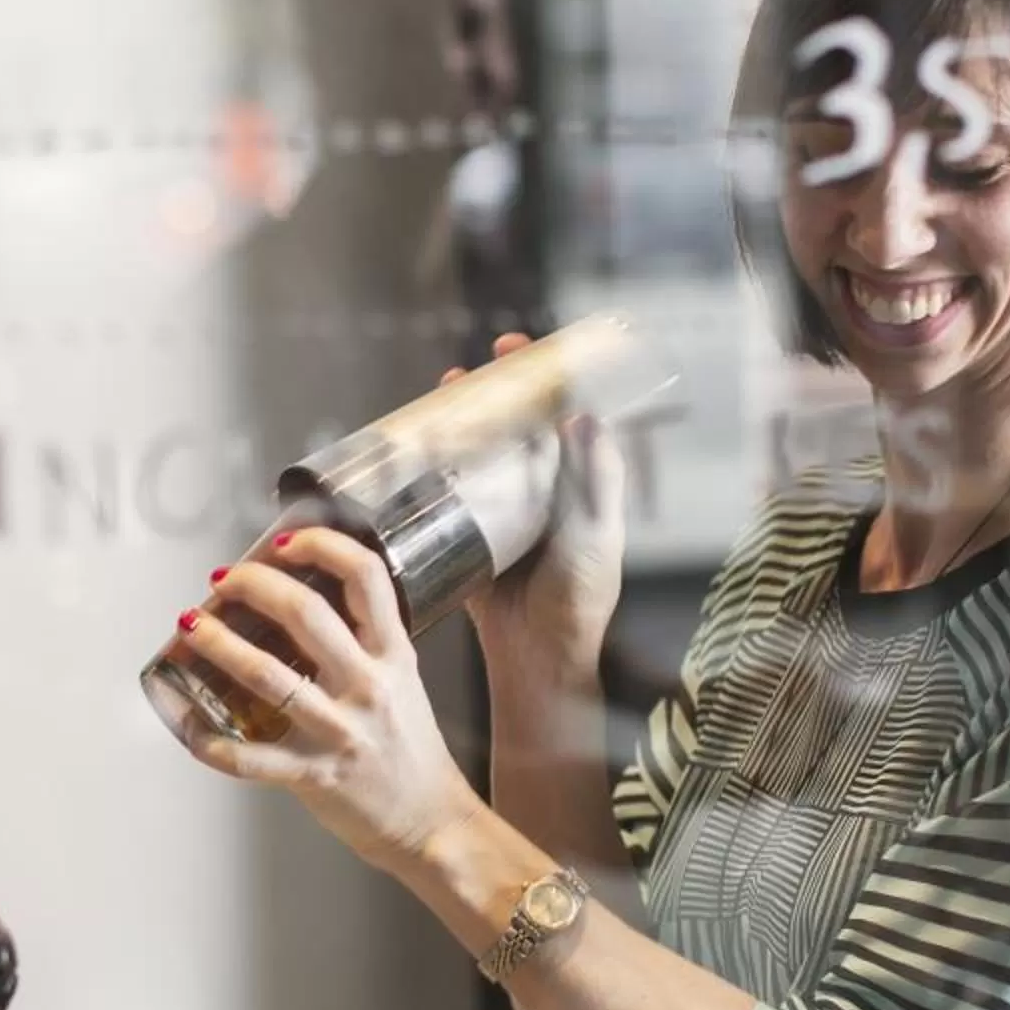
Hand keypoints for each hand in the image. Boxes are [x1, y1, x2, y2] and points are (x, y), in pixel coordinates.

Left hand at [171, 528, 484, 871]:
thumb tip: (304, 603)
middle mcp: (368, 686)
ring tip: (190, 625)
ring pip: (266, 674)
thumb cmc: (411, 753)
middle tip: (223, 580)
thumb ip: (365, 643)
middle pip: (306, 612)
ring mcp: (340, 731)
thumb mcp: (402, 681)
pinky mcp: (314, 775)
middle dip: (253, 585)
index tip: (284, 543)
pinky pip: (249, 758)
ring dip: (218, 643)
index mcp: (392, 656)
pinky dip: (209, 741)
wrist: (432, 823)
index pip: (366, 576)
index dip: (321, 546)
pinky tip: (187, 725)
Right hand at [455, 333, 628, 690]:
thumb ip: (593, 477)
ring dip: (462, 421)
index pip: (564, 416)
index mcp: (579, 486)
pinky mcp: (470, 536)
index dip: (546, 378)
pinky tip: (416, 446)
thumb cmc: (577, 602)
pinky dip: (435, 465)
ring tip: (442, 393)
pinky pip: (451, 492)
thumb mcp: (593, 533)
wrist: (536, 660)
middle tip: (470, 370)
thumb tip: (583, 413)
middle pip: (517, 428)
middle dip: (494, 393)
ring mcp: (504, 513)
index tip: (522, 350)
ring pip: (481, 453)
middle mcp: (542, 493)